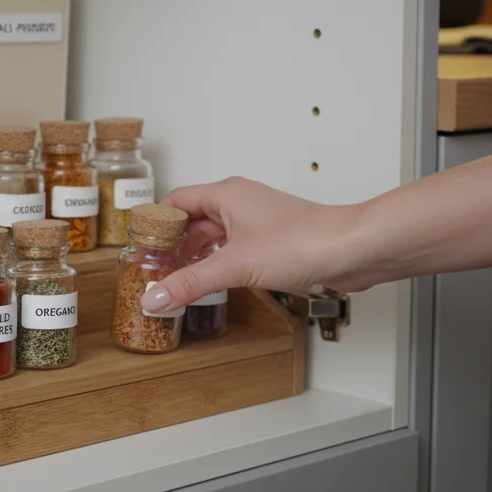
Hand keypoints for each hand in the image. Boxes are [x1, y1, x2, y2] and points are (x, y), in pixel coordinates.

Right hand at [140, 176, 362, 313]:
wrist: (351, 249)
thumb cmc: (303, 241)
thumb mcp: (235, 266)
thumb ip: (191, 283)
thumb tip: (155, 297)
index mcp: (226, 194)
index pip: (176, 201)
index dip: (156, 223)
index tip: (140, 246)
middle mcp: (240, 202)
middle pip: (193, 218)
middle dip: (173, 243)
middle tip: (153, 268)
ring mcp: (258, 220)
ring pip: (215, 234)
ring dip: (195, 254)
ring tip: (176, 277)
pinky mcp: (273, 239)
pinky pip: (235, 246)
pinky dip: (218, 261)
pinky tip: (212, 279)